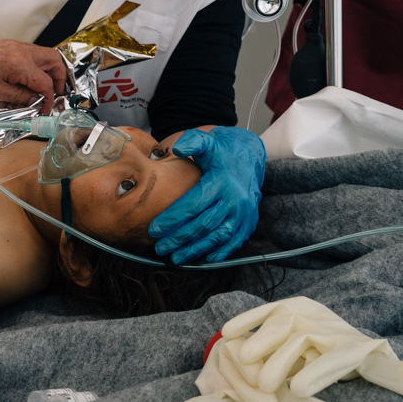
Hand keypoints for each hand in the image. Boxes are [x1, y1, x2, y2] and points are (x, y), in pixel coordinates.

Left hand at [0, 40, 66, 112]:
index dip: (49, 98)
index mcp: (20, 64)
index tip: (46, 107)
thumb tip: (35, 101)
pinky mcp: (8, 46)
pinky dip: (36, 65)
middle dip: (59, 78)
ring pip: (43, 55)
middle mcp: (21, 51)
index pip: (46, 82)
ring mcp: (15, 46)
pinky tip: (28, 79)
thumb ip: (21, 97)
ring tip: (43, 87)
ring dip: (48, 71)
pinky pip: (30, 53)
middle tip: (55, 93)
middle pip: (54, 60)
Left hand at [148, 126, 265, 263]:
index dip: (172, 218)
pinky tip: (203, 260)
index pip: (193, 204)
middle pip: (203, 224)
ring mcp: (243, 213)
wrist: (248, 158)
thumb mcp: (207, 142)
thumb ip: (192, 141)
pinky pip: (234, 242)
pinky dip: (219, 253)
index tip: (153, 229)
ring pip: (217, 236)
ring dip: (196, 250)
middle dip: (179, 238)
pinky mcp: (248, 223)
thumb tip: (178, 148)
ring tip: (176, 258)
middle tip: (160, 248)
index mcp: (221, 181)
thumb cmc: (219, 153)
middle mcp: (234, 199)